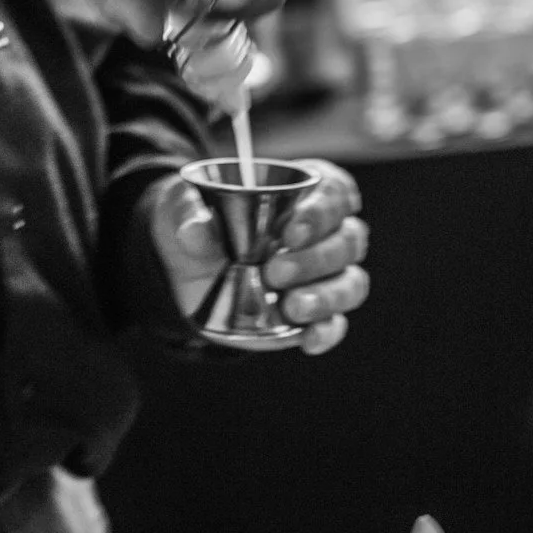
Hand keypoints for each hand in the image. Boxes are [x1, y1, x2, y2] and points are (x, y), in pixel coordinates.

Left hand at [146, 160, 368, 354]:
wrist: (188, 270)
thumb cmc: (198, 223)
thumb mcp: (181, 208)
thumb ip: (187, 212)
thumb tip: (195, 231)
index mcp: (304, 192)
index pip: (334, 192)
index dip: (322, 211)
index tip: (291, 231)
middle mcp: (325, 232)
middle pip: (348, 240)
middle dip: (316, 258)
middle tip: (274, 271)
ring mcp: (323, 276)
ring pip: (350, 283)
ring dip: (326, 296)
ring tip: (292, 307)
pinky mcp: (315, 313)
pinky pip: (335, 324)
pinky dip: (326, 332)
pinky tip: (308, 340)